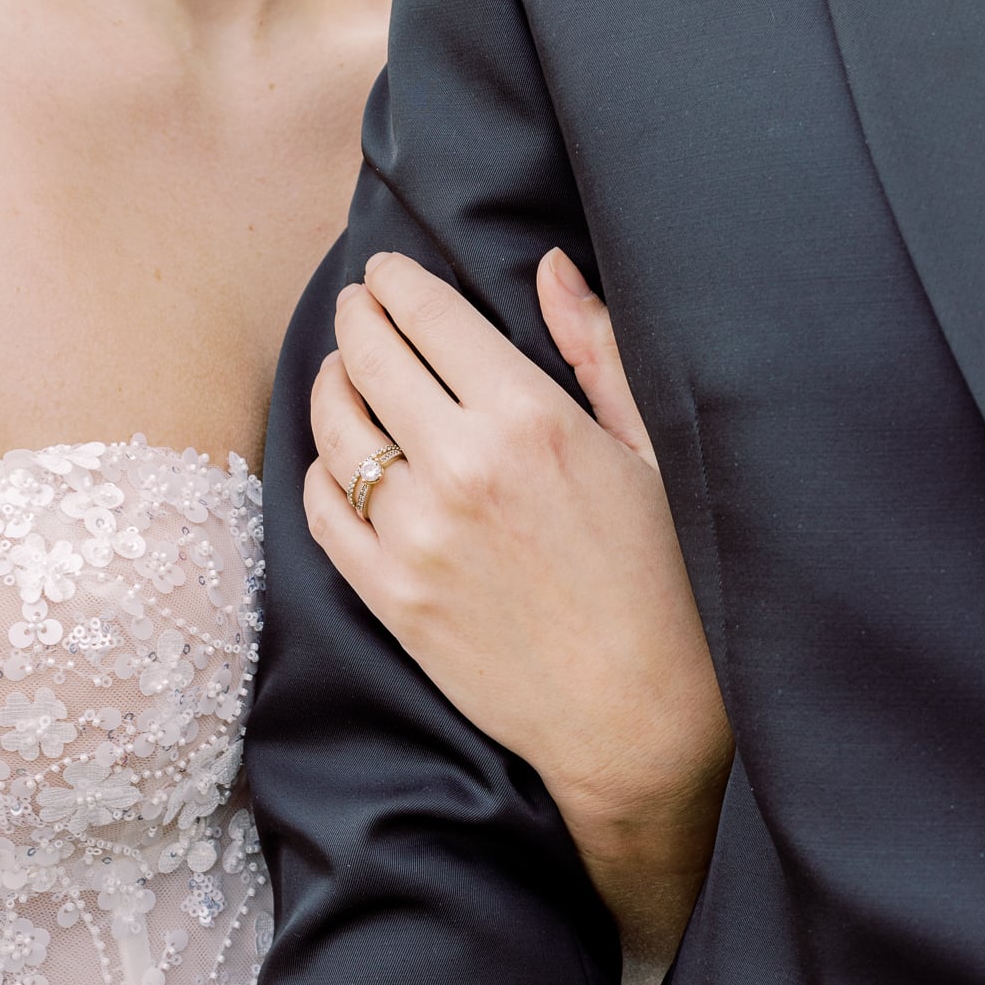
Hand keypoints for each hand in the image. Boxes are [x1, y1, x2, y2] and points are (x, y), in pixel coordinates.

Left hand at [306, 249, 731, 969]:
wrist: (639, 719)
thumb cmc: (663, 578)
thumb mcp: (650, 450)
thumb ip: (595, 348)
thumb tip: (550, 265)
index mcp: (529, 421)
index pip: (430, 317)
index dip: (396, 281)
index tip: (385, 270)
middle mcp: (460, 470)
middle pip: (369, 360)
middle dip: (357, 317)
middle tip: (358, 303)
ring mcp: (415, 537)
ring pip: (335, 430)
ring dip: (331, 384)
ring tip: (343, 370)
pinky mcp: (390, 598)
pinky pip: (323, 511)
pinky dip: (321, 471)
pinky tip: (339, 457)